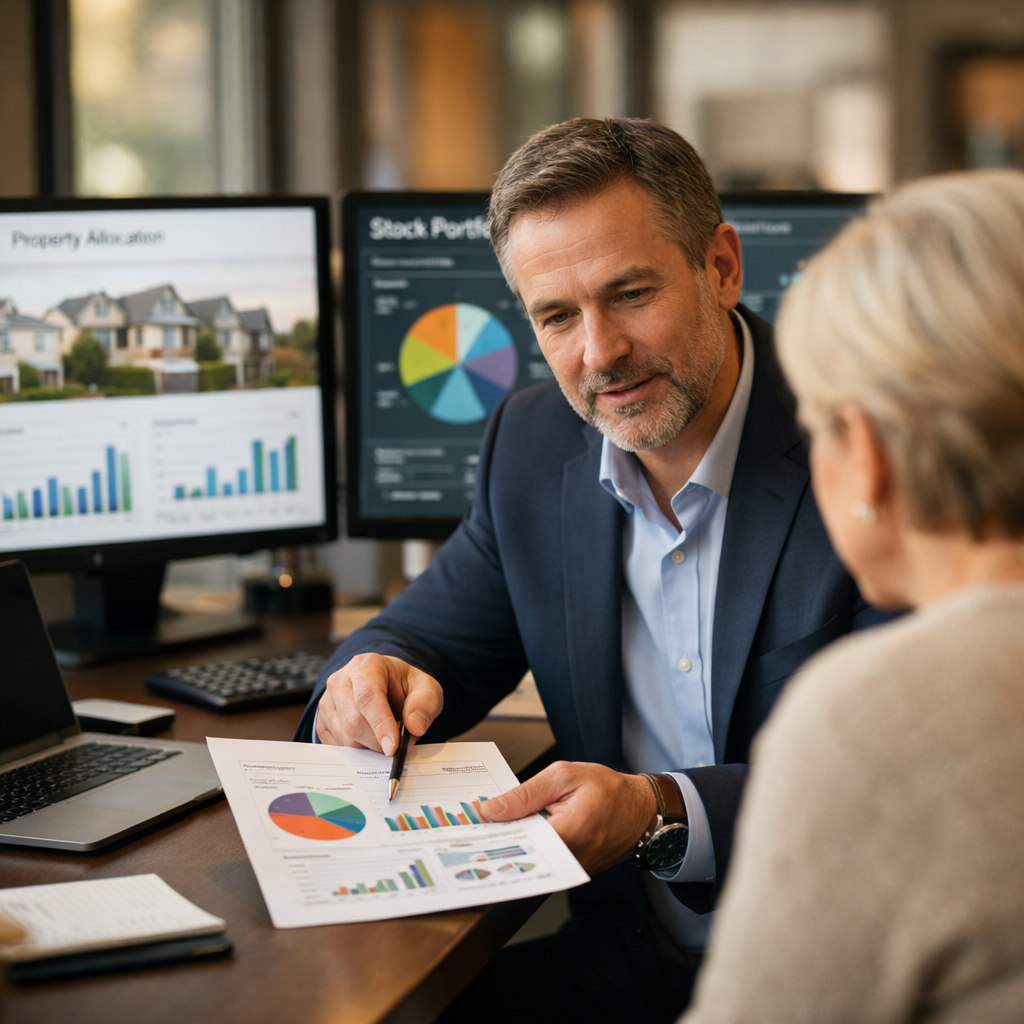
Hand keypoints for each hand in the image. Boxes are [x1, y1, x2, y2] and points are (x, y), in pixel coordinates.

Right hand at [315, 654, 442, 754]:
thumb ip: (425, 703)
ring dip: (369, 748)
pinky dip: (357, 752)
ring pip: (345, 737)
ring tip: (384, 736)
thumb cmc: (404, 687)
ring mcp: (327, 701)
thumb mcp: (426, 688)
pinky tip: (370, 740)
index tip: (393, 747)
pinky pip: (337, 746)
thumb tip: (414, 727)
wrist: (386, 688)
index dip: (380, 724)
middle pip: (353, 721)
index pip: (368, 697)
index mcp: (366, 665)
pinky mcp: (321, 722)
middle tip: (397, 746)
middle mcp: (340, 680)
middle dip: (378, 742)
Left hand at [481, 761, 656, 874]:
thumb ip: (526, 794)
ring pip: (531, 861)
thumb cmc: (608, 789)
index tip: (469, 829)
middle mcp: (571, 859)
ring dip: (512, 846)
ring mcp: (573, 870)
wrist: (641, 809)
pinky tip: (515, 835)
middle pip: (522, 856)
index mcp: (569, 833)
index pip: (520, 841)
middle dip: (497, 842)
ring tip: (491, 831)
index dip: (492, 834)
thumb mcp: (564, 776)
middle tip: (471, 832)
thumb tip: (491, 809)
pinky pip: (543, 863)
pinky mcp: (573, 871)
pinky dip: (528, 849)